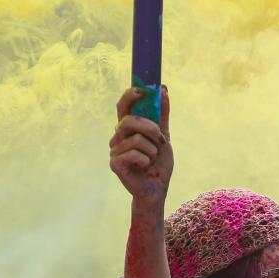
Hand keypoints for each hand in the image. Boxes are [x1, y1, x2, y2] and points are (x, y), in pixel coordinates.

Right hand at [109, 86, 171, 203]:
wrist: (157, 187)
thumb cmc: (159, 163)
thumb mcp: (164, 136)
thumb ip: (162, 115)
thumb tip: (163, 90)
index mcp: (128, 128)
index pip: (123, 106)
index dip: (130, 95)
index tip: (143, 90)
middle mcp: (118, 137)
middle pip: (129, 120)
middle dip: (150, 128)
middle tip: (160, 139)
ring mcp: (114, 150)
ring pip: (136, 139)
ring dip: (152, 150)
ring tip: (152, 158)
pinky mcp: (115, 164)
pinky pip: (135, 154)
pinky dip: (147, 160)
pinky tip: (145, 167)